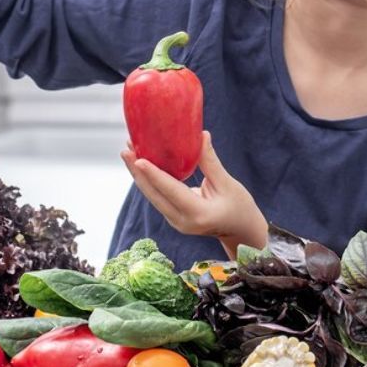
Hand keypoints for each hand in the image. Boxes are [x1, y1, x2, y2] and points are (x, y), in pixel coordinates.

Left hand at [122, 132, 267, 257]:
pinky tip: (141, 164)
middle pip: (153, 195)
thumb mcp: (228, 184)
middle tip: (126, 149)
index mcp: (198, 214)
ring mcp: (176, 222)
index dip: (154, 174)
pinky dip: (149, 181)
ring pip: (152, 196)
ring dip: (140, 175)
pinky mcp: (173, 217)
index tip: (138, 159)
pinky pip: (157, 197)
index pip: (171, 190)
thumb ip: (210, 161)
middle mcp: (182, 221)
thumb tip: (201, 134)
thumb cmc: (239, 207)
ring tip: (128, 152)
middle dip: (137, 172)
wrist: (241, 232)